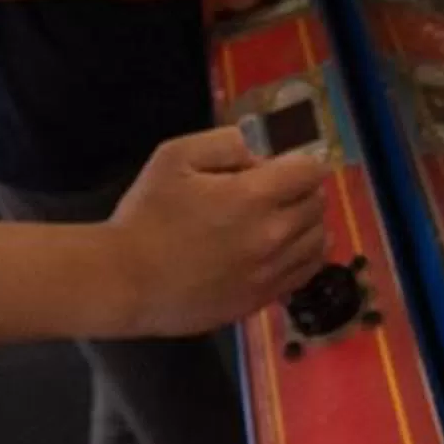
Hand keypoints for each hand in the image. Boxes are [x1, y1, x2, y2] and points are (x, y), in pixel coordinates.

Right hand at [108, 126, 333, 334]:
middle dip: (301, 189)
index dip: (299, 162)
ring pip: (318, 240)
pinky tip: (283, 249)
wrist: (125, 281)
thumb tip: (259, 153)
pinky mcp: (261, 300)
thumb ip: (225, 144)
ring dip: (306, 223)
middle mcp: (272, 235)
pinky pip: (305, 273)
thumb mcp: (175, 157)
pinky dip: (303, 255)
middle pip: (317, 204)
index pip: (310, 171)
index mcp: (254, 196)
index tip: (282, 164)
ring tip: (279, 218)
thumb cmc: (146, 215)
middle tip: (274, 189)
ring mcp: (270, 272)